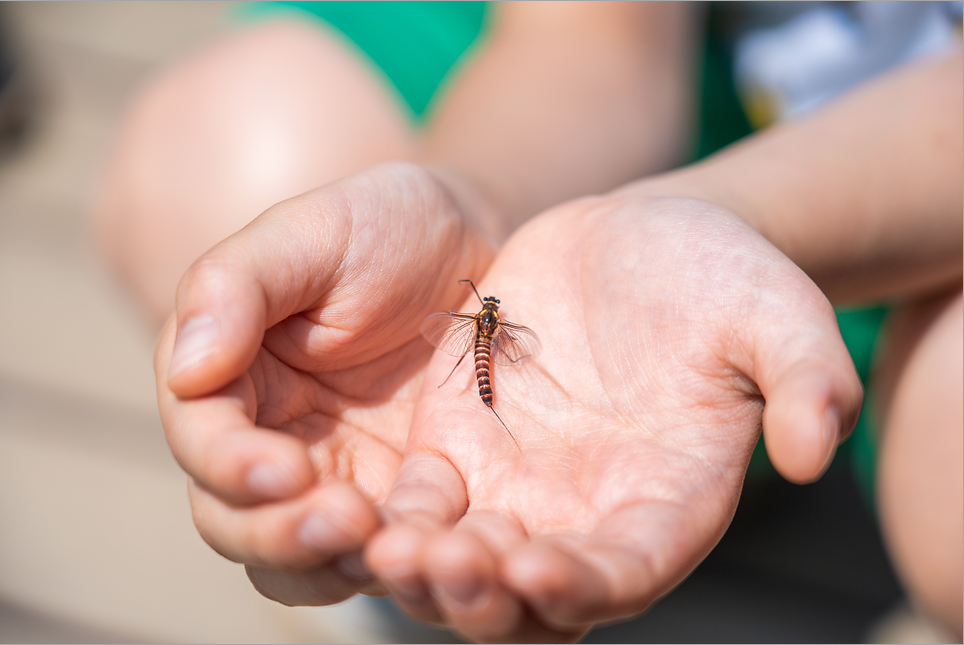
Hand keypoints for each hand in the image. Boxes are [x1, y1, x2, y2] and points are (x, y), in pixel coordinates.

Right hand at [155, 163, 493, 605]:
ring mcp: (331, 475)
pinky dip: (393, 562)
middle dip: (278, 531)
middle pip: (234, 518)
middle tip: (344, 523)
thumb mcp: (314, 232)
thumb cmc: (386, 225)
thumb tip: (185, 371)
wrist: (476, 252)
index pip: (201, 436)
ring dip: (329, 563)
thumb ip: (237, 285)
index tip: (286, 469)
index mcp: (229, 374)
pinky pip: (376, 553)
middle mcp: (267, 436)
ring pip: (296, 557)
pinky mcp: (393, 498)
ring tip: (384, 547)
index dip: (231, 463)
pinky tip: (433, 546)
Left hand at [365, 194, 862, 640]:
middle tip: (440, 565)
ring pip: (461, 565)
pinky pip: (417, 505)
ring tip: (385, 544)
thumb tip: (811, 450)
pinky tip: (353, 501)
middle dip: (484, 594)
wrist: (636, 241)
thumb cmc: (717, 278)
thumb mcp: (774, 311)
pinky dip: (390, 516)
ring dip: (423, 570)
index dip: (587, 585)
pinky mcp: (460, 452)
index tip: (541, 573)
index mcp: (666, 506)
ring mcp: (515, 491)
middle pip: (529, 596)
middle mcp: (584, 519)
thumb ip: (808, 376)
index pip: (627, 572)